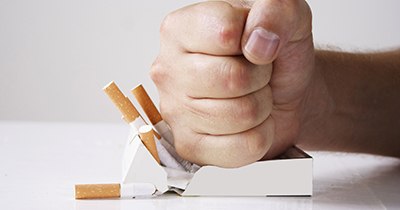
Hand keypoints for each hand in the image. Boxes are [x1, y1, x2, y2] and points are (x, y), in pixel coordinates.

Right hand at [150, 0, 313, 166]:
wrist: (282, 92)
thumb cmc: (274, 56)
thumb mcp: (286, 18)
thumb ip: (277, 11)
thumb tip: (258, 42)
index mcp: (180, 30)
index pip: (224, 33)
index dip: (255, 40)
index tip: (254, 44)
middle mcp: (169, 70)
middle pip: (232, 79)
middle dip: (260, 77)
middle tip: (256, 74)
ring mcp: (176, 112)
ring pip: (242, 115)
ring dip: (261, 105)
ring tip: (252, 95)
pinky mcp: (191, 146)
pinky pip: (244, 148)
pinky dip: (260, 135)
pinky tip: (248, 122)